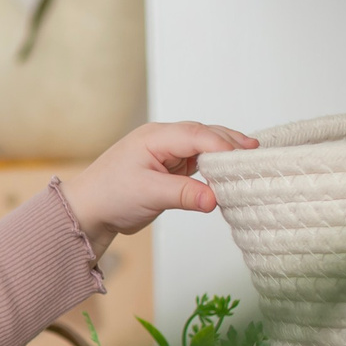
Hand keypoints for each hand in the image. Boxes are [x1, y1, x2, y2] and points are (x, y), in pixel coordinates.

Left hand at [60, 120, 258, 258]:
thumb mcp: (148, 195)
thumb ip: (183, 194)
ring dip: (225, 153)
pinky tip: (228, 173)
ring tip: (250, 161)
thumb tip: (215, 198)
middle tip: (257, 153)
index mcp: (155, 138)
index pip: (196, 135)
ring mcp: (167, 152)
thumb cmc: (109, 196)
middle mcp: (163, 140)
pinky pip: (198, 161)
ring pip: (203, 147)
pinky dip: (214, 166)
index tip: (243, 158)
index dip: (222, 145)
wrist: (88, 210)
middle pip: (204, 134)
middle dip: (230, 142)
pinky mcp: (170, 167)